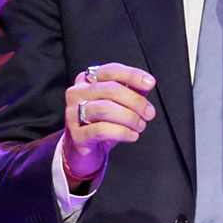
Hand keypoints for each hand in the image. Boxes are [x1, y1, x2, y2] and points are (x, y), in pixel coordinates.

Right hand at [62, 63, 156, 184]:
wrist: (84, 151)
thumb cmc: (103, 123)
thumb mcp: (119, 104)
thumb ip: (132, 91)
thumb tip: (147, 83)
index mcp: (87, 80)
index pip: (111, 71)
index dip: (132, 75)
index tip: (150, 83)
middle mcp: (76, 93)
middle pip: (110, 89)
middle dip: (135, 101)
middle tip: (149, 113)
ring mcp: (73, 114)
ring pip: (105, 109)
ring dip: (130, 117)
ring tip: (140, 126)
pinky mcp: (76, 135)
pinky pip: (102, 130)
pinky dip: (122, 132)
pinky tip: (132, 135)